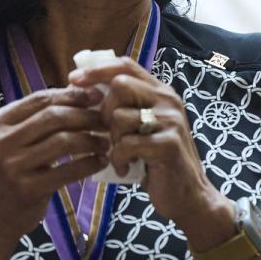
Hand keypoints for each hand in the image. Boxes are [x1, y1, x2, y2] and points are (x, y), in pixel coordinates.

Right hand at [0, 88, 108, 247]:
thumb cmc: (7, 176)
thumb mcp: (10, 143)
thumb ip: (34, 121)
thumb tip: (78, 94)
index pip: (40, 99)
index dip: (72, 95)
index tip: (96, 97)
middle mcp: (0, 142)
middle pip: (54, 117)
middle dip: (86, 116)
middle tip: (107, 121)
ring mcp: (12, 166)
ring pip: (64, 141)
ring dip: (92, 140)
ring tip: (106, 143)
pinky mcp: (28, 188)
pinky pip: (69, 170)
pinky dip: (90, 163)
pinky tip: (101, 162)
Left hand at [68, 58, 229, 246]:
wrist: (188, 194)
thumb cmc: (157, 161)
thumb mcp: (142, 128)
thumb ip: (124, 107)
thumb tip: (84, 90)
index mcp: (161, 92)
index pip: (125, 65)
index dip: (96, 70)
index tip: (72, 81)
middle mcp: (169, 100)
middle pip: (119, 85)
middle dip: (104, 111)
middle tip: (109, 135)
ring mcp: (171, 121)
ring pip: (119, 116)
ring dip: (112, 140)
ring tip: (122, 155)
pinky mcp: (168, 144)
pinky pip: (126, 144)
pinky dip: (119, 159)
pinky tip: (126, 169)